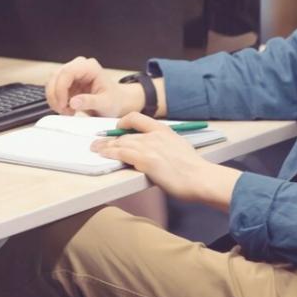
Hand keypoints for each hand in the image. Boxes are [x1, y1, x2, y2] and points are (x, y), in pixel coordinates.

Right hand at [44, 56, 142, 116]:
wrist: (116, 102)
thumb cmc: (114, 100)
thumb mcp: (105, 103)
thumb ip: (89, 102)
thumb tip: (73, 102)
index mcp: (89, 67)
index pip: (67, 72)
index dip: (61, 88)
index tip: (63, 104)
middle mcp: (79, 66)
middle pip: (56, 76)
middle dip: (56, 95)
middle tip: (63, 111)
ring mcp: (72, 73)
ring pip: (52, 82)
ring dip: (54, 99)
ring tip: (66, 111)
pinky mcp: (67, 82)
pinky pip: (54, 89)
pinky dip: (56, 100)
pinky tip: (67, 109)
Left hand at [90, 113, 241, 206]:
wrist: (200, 178)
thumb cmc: (194, 169)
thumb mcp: (180, 148)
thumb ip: (167, 146)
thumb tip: (160, 152)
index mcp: (164, 130)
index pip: (138, 118)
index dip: (125, 122)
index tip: (118, 127)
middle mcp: (154, 135)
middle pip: (126, 132)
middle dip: (111, 137)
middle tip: (100, 140)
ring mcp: (149, 146)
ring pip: (120, 142)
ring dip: (106, 146)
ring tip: (96, 148)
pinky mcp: (145, 160)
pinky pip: (121, 153)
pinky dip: (110, 153)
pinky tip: (103, 154)